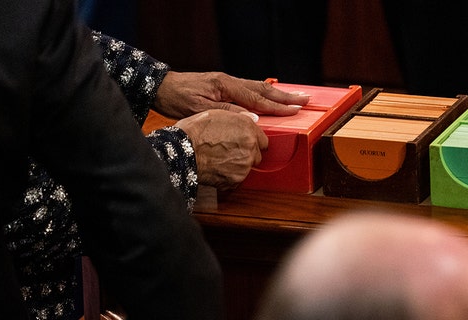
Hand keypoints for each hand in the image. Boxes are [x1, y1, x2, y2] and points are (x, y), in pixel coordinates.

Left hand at [154, 71, 309, 118]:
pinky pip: (249, 89)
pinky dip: (264, 93)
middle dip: (285, 96)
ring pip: (258, 87)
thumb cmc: (177, 99)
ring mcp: (227, 82)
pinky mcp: (223, 86)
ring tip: (295, 97)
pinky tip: (270, 97)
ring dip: (277, 94)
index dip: (277, 106)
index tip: (294, 109)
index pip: (257, 98)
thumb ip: (227, 113)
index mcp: (226, 86)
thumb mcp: (200, 109)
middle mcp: (230, 81)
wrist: (162, 86)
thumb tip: (252, 119)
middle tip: (305, 99)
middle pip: (263, 89)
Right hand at [174, 109, 267, 189]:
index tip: (245, 144)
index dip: (252, 142)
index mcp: (248, 128)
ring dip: (237, 166)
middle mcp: (250, 146)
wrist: (182, 152)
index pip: (263, 140)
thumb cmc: (195, 132)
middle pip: (256, 155)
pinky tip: (216, 168)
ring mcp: (244, 165)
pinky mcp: (236, 180)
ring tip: (219, 160)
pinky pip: (236, 179)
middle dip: (246, 155)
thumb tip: (250, 120)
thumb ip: (238, 119)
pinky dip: (229, 176)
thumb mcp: (217, 114)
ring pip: (246, 168)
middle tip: (229, 152)